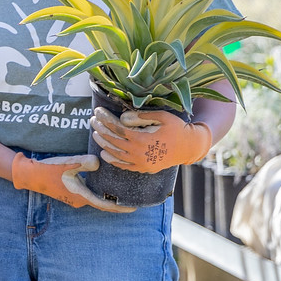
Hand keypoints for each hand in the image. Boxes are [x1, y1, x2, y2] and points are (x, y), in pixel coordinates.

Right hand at [11, 153, 131, 213]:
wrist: (31, 174)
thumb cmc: (49, 170)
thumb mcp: (69, 164)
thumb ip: (85, 163)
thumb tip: (98, 163)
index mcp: (81, 196)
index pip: (105, 205)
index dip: (120, 207)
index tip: (134, 208)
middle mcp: (79, 200)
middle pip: (102, 203)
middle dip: (116, 202)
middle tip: (132, 197)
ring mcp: (74, 198)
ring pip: (95, 198)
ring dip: (107, 197)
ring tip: (121, 192)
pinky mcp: (70, 193)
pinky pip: (89, 194)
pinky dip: (98, 192)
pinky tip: (103, 184)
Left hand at [89, 105, 210, 173]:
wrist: (189, 147)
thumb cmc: (176, 128)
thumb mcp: (162, 117)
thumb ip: (141, 117)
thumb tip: (122, 118)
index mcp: (141, 139)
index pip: (117, 128)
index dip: (105, 119)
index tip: (97, 112)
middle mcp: (138, 153)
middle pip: (113, 141)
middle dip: (101, 129)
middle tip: (92, 121)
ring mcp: (140, 163)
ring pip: (115, 154)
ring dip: (103, 144)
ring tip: (95, 134)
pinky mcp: (143, 168)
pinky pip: (124, 166)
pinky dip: (113, 160)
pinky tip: (104, 153)